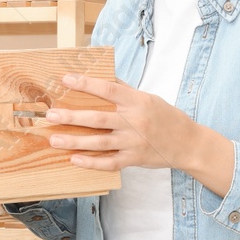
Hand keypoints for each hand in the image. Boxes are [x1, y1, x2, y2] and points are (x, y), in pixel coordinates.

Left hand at [47, 73, 235, 195]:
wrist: (189, 143)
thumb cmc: (167, 117)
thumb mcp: (148, 98)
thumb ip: (125, 90)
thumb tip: (103, 77)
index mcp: (137, 101)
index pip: (109, 89)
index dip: (86, 84)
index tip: (66, 80)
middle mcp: (135, 121)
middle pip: (98, 118)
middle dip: (72, 117)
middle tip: (51, 115)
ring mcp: (134, 142)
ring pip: (99, 142)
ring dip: (74, 141)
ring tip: (54, 139)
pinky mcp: (134, 159)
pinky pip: (109, 162)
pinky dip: (91, 163)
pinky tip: (74, 160)